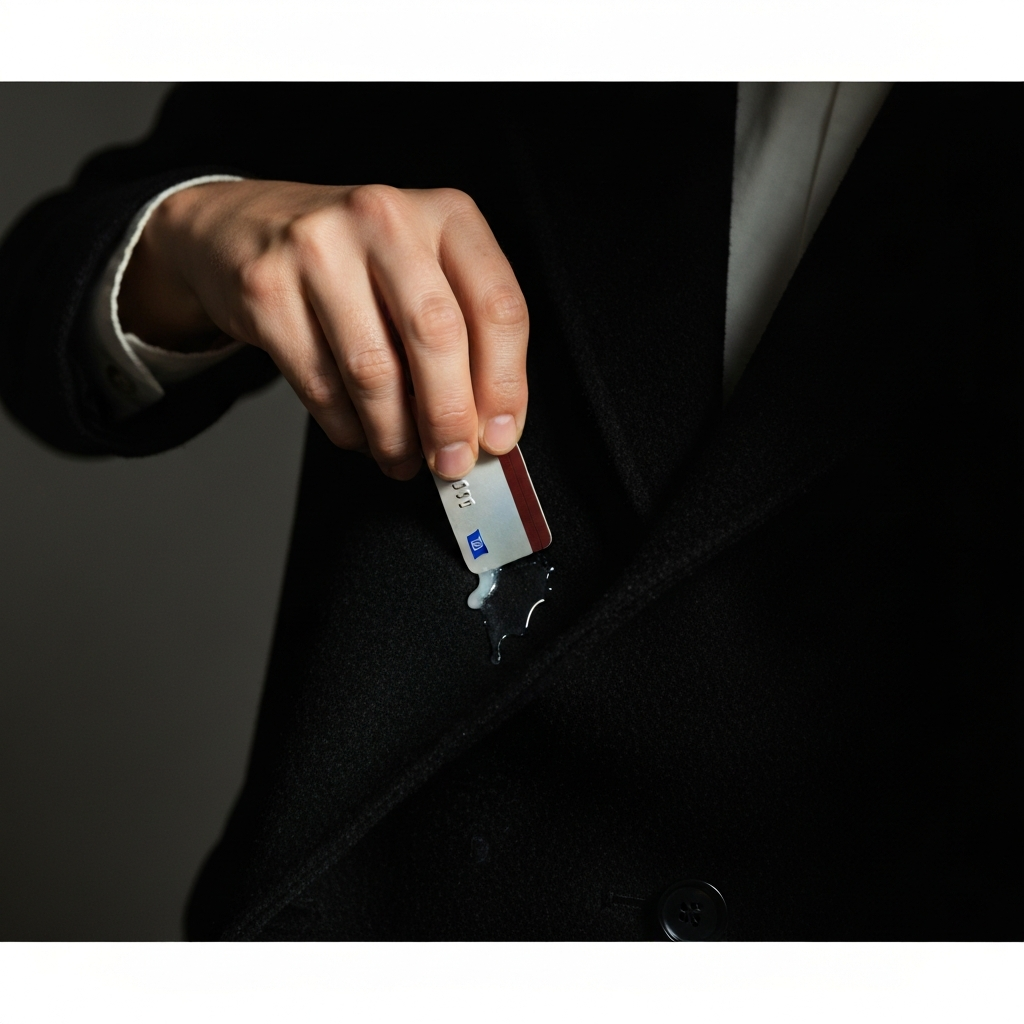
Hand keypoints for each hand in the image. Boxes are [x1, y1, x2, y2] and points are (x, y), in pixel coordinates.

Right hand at [117, 179, 528, 479]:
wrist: (247, 227)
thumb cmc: (355, 259)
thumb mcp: (424, 271)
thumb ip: (463, 336)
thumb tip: (485, 426)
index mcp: (445, 214)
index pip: (497, 306)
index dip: (506, 384)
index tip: (500, 435)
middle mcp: (384, 219)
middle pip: (436, 336)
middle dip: (449, 418)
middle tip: (452, 461)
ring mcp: (319, 249)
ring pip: (373, 370)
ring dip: (395, 435)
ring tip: (402, 457)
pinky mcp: (267, 289)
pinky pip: (320, 384)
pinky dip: (348, 427)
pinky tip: (362, 434)